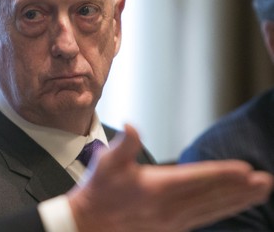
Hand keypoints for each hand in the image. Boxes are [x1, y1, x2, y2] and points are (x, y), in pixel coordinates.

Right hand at [67, 124, 272, 231]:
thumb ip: (124, 144)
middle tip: (265, 181)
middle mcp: (168, 207)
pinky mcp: (171, 229)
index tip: (245, 169)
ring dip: (237, 201)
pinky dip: (222, 211)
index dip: (222, 173)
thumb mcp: (106, 162)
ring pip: (212, 209)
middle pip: (212, 196)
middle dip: (240, 188)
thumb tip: (132, 126)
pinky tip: (233, 206)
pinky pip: (204, 219)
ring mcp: (172, 221)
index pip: (197, 179)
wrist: (89, 223)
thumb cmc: (99, 191)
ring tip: (259, 192)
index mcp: (156, 188)